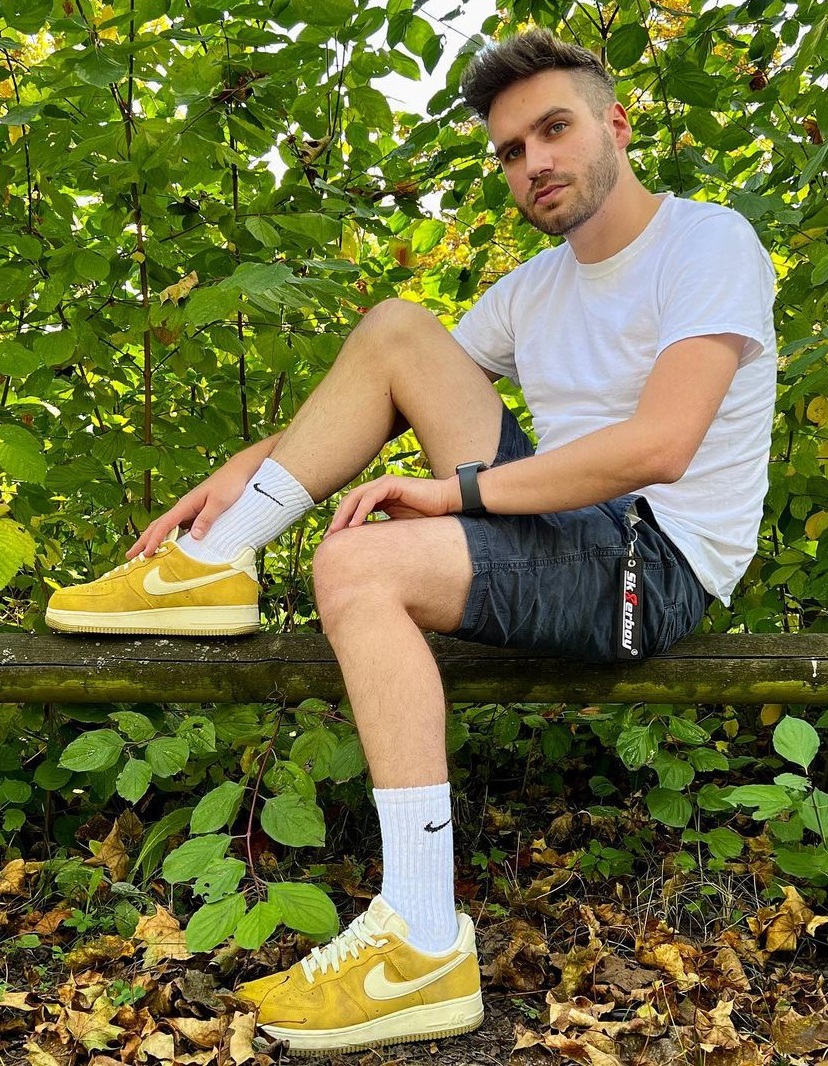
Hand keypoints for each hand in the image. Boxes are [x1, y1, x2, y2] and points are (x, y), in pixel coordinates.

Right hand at [127, 461, 247, 558]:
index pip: (164, 524)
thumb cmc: (229, 485)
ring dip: (152, 540)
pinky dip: (168, 539)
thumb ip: (206, 518)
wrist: (237, 472)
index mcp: (185, 505)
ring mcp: (187, 511)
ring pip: (165, 527)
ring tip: (142, 555)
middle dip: (143, 541)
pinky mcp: (194, 515)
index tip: (145, 554)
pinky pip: (177, 529)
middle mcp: (182, 508)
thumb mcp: (219, 502)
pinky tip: (167, 548)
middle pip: (157, 525)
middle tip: (130, 557)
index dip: (153, 540)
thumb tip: (194, 536)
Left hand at [326, 473, 459, 536]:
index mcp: (379, 497)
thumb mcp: (398, 527)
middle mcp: (379, 488)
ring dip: (345, 514)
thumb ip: (382, 531)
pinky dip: (360, 511)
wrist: (446, 504)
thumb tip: (366, 548)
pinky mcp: (392, 484)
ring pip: (356, 497)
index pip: (354, 506)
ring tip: (338, 531)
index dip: (342, 521)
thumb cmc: (426, 517)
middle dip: (338, 518)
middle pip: (350, 501)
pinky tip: (354, 525)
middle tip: (330, 537)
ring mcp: (384, 484)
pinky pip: (370, 497)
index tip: (335, 539)